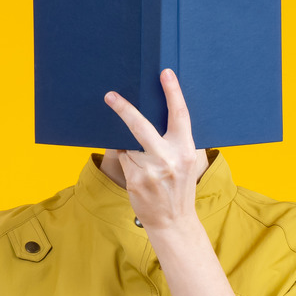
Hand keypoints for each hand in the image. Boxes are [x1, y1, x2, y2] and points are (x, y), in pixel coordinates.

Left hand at [103, 69, 201, 230]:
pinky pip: (125, 159)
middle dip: (124, 109)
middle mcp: (169, 158)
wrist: (174, 222)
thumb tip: (155, 117)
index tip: (165, 73)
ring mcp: (150, 170)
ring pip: (129, 145)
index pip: (180, 115)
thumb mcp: (186, 162)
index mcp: (185, 150)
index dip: (173, 92)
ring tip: (144, 164)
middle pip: (141, 126)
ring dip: (131, 148)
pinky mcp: (135, 180)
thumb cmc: (179, 188)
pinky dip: (127, 160)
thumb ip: (175, 142)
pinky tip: (138, 173)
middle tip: (110, 96)